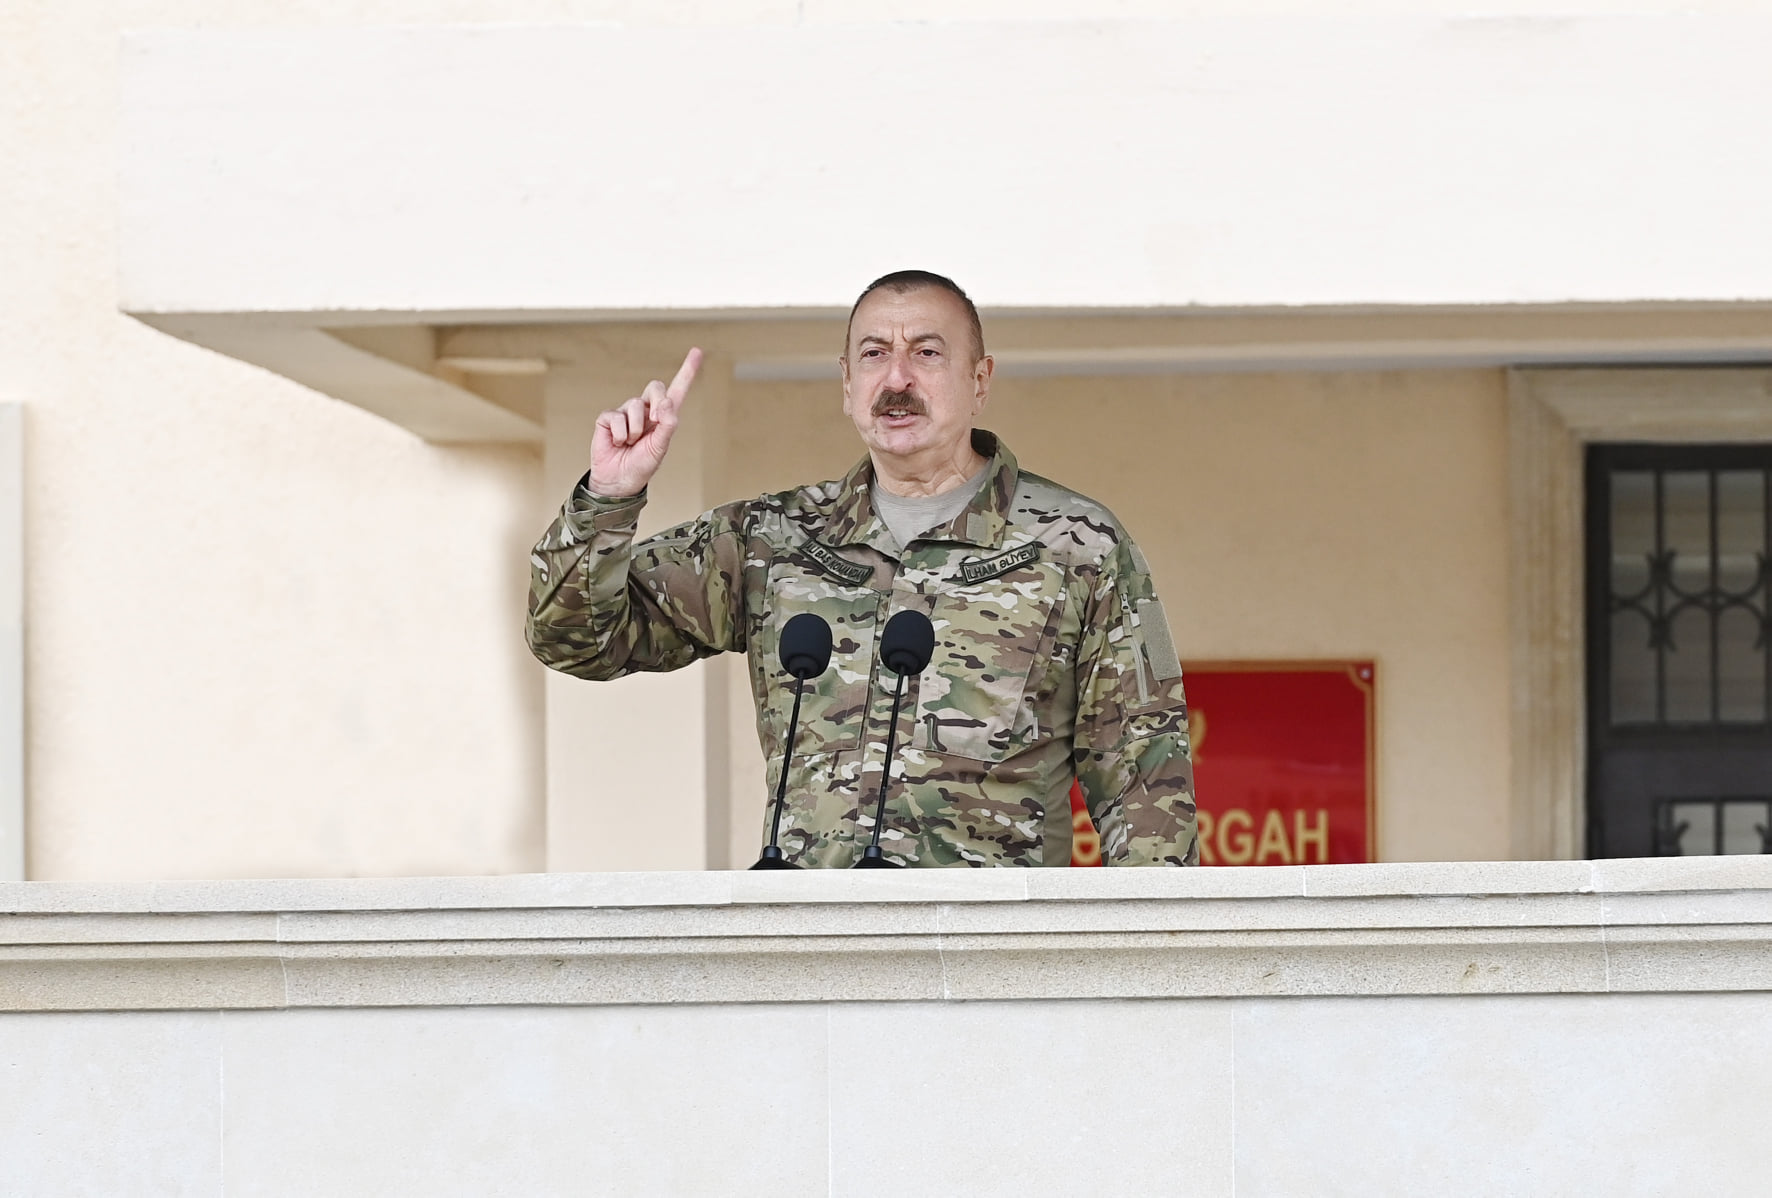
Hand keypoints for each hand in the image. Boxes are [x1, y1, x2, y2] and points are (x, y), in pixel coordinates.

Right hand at [587, 348, 701, 497]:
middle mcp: (646, 410)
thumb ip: (667, 425)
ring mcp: (626, 413)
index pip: (677, 390)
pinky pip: (617, 417)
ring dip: (635, 429)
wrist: (618, 480)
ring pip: (635, 405)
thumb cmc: (642, 465)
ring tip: (631, 443)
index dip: (687, 371)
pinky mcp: (608, 418)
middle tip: (653, 423)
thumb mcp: (660, 447)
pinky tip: (618, 443)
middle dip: (657, 402)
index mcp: (663, 417)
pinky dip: (620, 434)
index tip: (697, 351)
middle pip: (655, 386)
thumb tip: (668, 402)